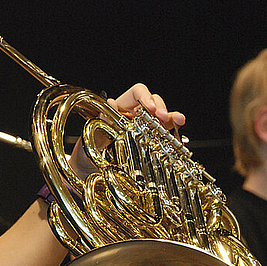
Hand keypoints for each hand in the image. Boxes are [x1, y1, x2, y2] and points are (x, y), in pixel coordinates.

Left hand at [69, 83, 186, 178]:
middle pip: (153, 102)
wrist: (88, 172)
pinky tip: (179, 133)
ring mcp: (145, 128)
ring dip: (172, 117)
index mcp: (119, 107)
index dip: (145, 96)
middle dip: (160, 107)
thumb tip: (111, 104)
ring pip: (163, 117)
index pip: (136, 93)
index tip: (149, 108)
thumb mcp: (92, 136)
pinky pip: (165, 133)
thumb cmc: (87, 152)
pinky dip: (174, 132)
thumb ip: (102, 121)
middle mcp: (134, 115)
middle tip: (163, 118)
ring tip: (179, 120)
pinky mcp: (152, 141)